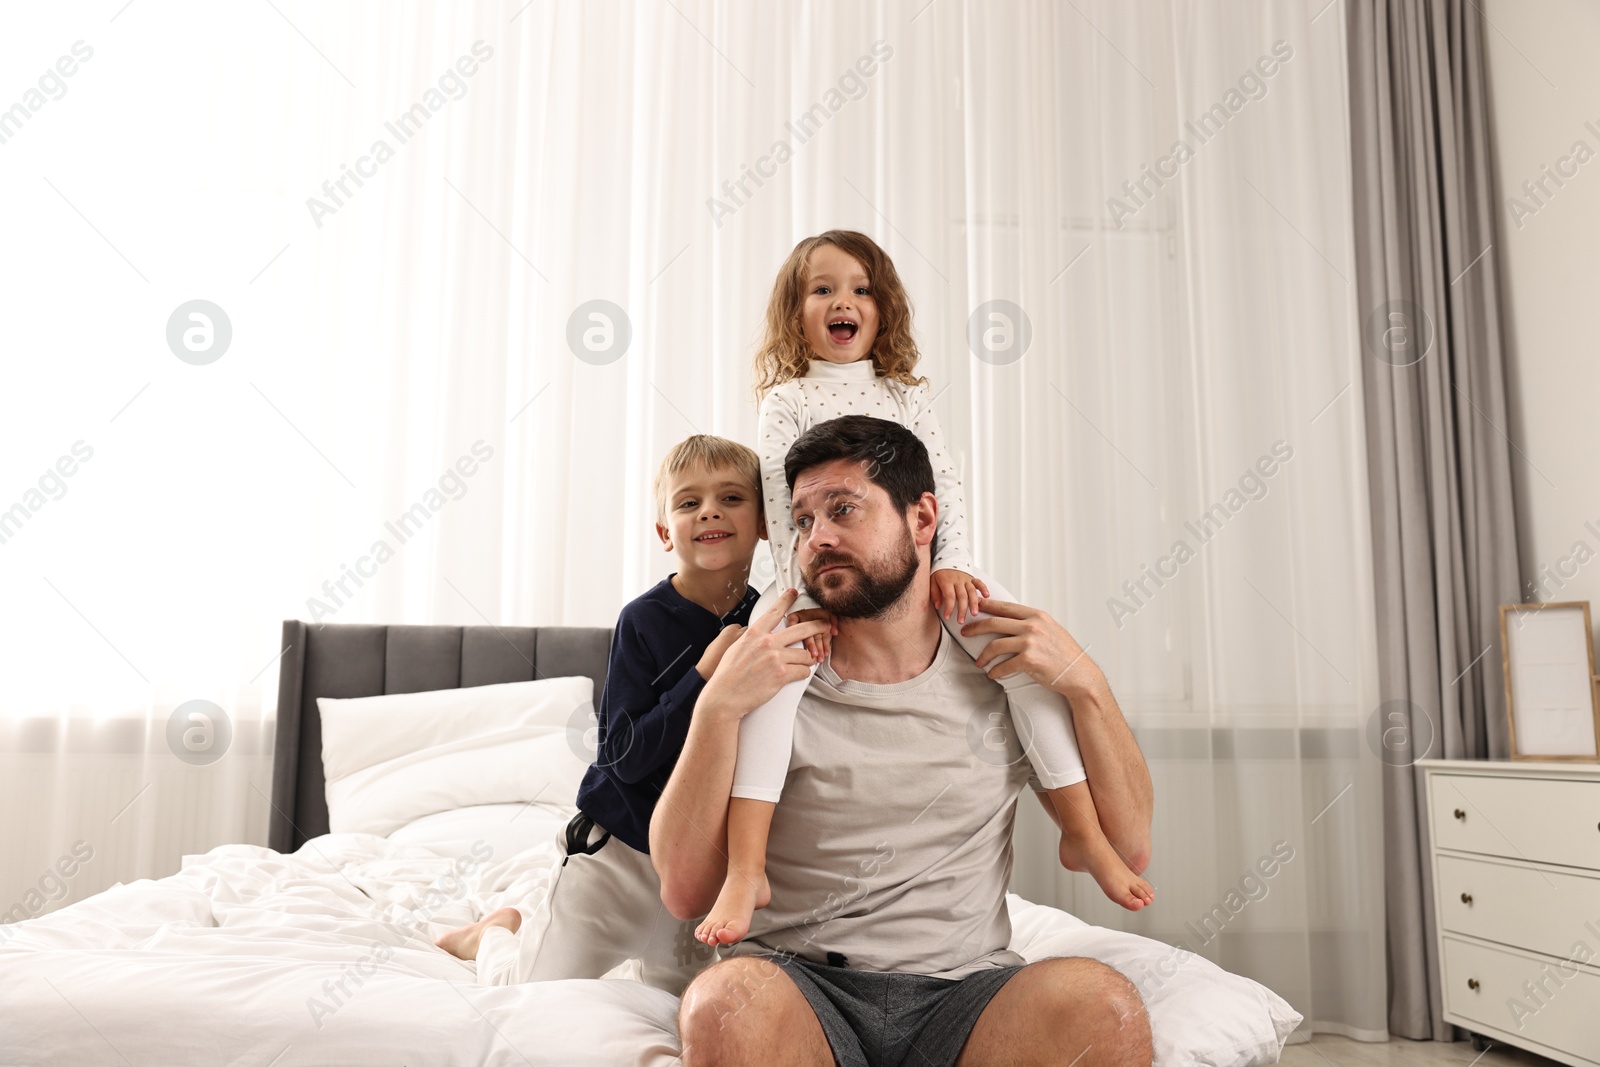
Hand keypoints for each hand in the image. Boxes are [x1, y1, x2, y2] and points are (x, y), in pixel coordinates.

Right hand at [698, 589, 830, 721]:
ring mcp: (775, 658)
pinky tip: (798, 674)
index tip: (793, 593)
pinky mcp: (781, 675)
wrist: (724, 697)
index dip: (786, 600)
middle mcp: (767, 642)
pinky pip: (803, 671)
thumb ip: (752, 638)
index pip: (775, 612)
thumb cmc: (728, 675)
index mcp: (755, 633)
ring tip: (803, 663)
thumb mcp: (736, 647)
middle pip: (801, 629)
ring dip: (807, 660)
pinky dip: (803, 673)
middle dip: (818, 625)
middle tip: (826, 624)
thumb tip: (760, 633)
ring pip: (805, 654)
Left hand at [930, 568, 989, 623]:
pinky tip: (986, 596)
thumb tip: (938, 606)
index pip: (949, 596)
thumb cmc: (939, 573)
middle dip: (962, 610)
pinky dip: (984, 588)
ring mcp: (966, 579)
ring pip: (972, 591)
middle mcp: (958, 580)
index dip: (949, 607)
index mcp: (946, 581)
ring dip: (974, 603)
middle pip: (962, 596)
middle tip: (961, 621)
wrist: (947, 559)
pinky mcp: (972, 578)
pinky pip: (979, 582)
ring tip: (974, 614)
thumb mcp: (932, 581)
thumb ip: (935, 593)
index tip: (947, 617)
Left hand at [959, 598, 1102, 698]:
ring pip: (995, 645)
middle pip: (993, 623)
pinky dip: (995, 671)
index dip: (986, 606)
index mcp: (1037, 615)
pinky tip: (992, 674)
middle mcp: (1033, 625)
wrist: (1079, 673)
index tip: (974, 607)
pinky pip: (1004, 665)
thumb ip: (1031, 623)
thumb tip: (1011, 621)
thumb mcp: (1050, 629)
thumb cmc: (1064, 653)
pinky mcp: (1029, 660)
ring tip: (979, 662)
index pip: (1005, 607)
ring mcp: (1031, 642)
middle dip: (974, 627)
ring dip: (983, 655)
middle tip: (964, 632)